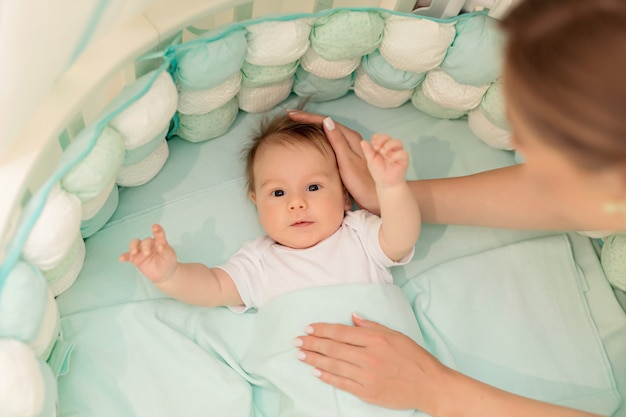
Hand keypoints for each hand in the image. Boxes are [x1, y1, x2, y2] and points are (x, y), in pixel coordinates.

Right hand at [119, 224, 178, 282]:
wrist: (163, 274)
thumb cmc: (168, 262)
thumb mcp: (170, 257)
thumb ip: (166, 251)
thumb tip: (161, 246)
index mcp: (160, 241)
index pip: (158, 233)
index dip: (157, 229)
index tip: (155, 227)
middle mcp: (149, 244)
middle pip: (145, 240)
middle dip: (145, 246)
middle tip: (147, 253)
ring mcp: (141, 251)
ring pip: (135, 244)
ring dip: (133, 247)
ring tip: (134, 253)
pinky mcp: (135, 259)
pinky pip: (128, 256)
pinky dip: (124, 256)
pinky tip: (122, 258)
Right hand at [287, 110, 378, 213]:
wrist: (374, 198)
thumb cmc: (362, 183)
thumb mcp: (347, 161)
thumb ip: (337, 141)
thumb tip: (327, 121)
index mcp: (350, 137)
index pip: (325, 121)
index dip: (307, 117)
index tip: (291, 114)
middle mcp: (350, 139)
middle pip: (325, 124)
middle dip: (307, 119)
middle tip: (290, 115)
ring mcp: (348, 147)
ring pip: (327, 132)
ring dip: (311, 127)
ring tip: (296, 124)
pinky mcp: (345, 156)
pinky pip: (329, 142)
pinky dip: (317, 138)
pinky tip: (309, 140)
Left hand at [295, 314, 447, 412]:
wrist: (429, 385)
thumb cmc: (414, 357)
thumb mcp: (396, 334)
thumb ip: (372, 326)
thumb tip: (352, 317)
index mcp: (375, 339)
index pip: (341, 332)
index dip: (322, 330)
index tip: (308, 328)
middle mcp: (369, 356)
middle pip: (333, 348)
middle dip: (312, 343)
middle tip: (296, 341)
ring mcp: (367, 376)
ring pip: (333, 365)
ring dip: (314, 359)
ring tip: (300, 354)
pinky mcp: (367, 392)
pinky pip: (342, 383)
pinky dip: (327, 376)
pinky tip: (316, 371)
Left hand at [361, 134, 408, 188]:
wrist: (385, 183)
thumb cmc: (379, 172)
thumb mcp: (371, 161)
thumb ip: (368, 151)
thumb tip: (363, 141)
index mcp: (382, 146)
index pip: (381, 136)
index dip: (377, 137)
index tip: (373, 143)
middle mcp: (391, 148)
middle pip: (389, 137)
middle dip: (382, 140)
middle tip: (376, 147)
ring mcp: (398, 152)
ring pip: (398, 142)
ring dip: (389, 145)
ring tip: (383, 152)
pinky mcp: (404, 159)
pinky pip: (403, 152)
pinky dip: (396, 155)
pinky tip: (391, 160)